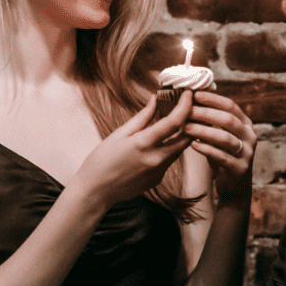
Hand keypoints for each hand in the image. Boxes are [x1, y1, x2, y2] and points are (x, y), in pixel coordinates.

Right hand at [72, 91, 193, 210]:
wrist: (95, 191)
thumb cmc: (102, 161)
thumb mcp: (119, 134)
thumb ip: (142, 117)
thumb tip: (155, 100)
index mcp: (144, 143)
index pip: (175, 122)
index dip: (186, 106)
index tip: (188, 94)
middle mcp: (156, 159)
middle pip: (186, 137)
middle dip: (190, 121)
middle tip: (186, 108)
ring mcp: (159, 171)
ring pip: (179, 149)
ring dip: (180, 135)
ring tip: (173, 122)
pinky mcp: (158, 179)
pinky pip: (169, 160)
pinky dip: (168, 149)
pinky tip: (157, 144)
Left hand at [183, 90, 255, 202]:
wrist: (233, 186)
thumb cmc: (223, 156)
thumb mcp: (220, 135)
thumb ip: (212, 121)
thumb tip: (192, 100)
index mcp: (246, 124)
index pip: (231, 106)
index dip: (213, 99)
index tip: (196, 95)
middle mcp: (250, 136)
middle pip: (228, 120)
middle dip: (206, 114)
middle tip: (187, 111)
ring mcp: (247, 153)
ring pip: (225, 138)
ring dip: (204, 131)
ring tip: (186, 127)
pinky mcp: (240, 169)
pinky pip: (222, 157)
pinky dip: (207, 149)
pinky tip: (193, 145)